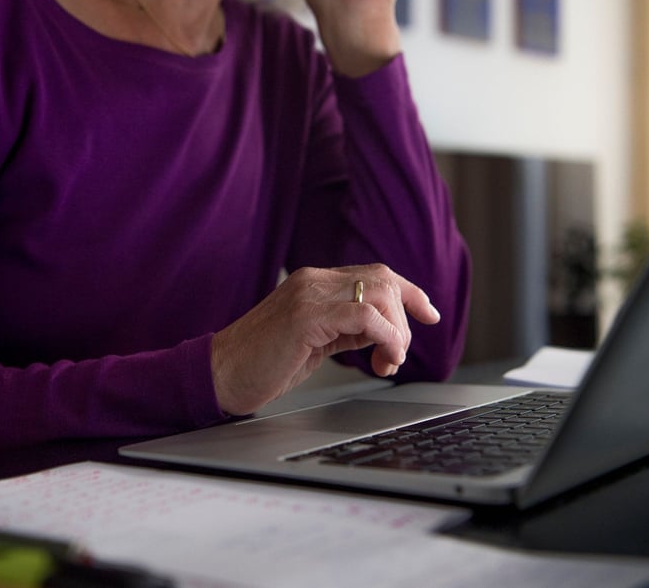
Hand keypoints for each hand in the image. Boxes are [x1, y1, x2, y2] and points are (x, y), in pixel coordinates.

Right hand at [210, 264, 440, 415]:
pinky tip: (380, 359)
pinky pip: (364, 316)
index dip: (409, 293)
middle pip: (383, 281)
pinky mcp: (305, 317)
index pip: (375, 274)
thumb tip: (382, 334)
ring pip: (378, 295)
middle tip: (394, 357)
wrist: (219, 374)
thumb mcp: (314, 342)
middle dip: (404, 320)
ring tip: (387, 362)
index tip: (429, 315)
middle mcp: (313, 281)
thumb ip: (345, 329)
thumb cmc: (261, 364)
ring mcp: (308, 295)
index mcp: (313, 283)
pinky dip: (385, 337)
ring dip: (396, 332)